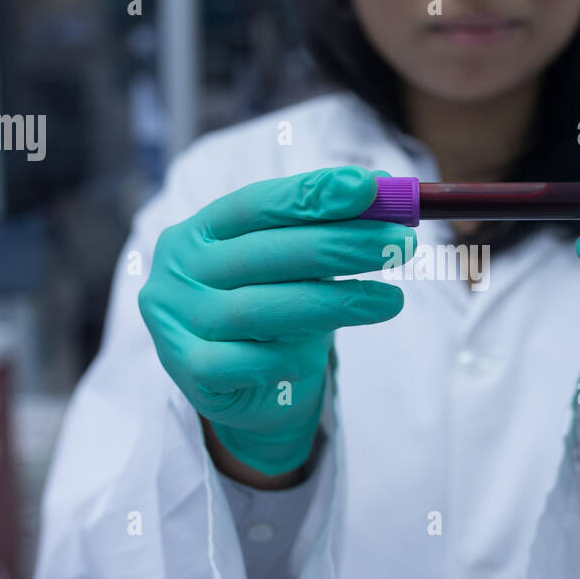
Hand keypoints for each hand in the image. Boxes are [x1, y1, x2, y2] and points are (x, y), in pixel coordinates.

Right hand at [138, 165, 412, 474]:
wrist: (244, 391)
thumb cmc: (273, 309)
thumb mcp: (297, 265)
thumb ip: (328, 228)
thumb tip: (388, 189)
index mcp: (198, 232)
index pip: (255, 204)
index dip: (312, 194)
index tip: (368, 187)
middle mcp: (179, 273)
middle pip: (264, 253)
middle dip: (339, 244)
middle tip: (401, 242)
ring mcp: (178, 324)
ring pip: (259, 309)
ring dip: (334, 302)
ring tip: (392, 300)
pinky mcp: (191, 374)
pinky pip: (250, 362)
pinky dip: (291, 356)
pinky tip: (318, 355)